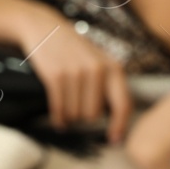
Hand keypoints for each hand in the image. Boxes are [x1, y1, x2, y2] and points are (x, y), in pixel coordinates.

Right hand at [19, 13, 132, 142]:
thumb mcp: (101, 62)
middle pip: (94, 115)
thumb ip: (111, 85)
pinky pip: (59, 109)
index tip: (115, 140)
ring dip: (70, 117)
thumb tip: (117, 118)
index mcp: (114, 69)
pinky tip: (59, 120)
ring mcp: (76, 73)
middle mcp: (98, 71)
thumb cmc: (76, 51)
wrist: (45, 28)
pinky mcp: (55, 76)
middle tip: (78, 111)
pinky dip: (59, 118)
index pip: (124, 105)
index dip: (120, 126)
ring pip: (76, 114)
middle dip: (85, 119)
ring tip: (67, 109)